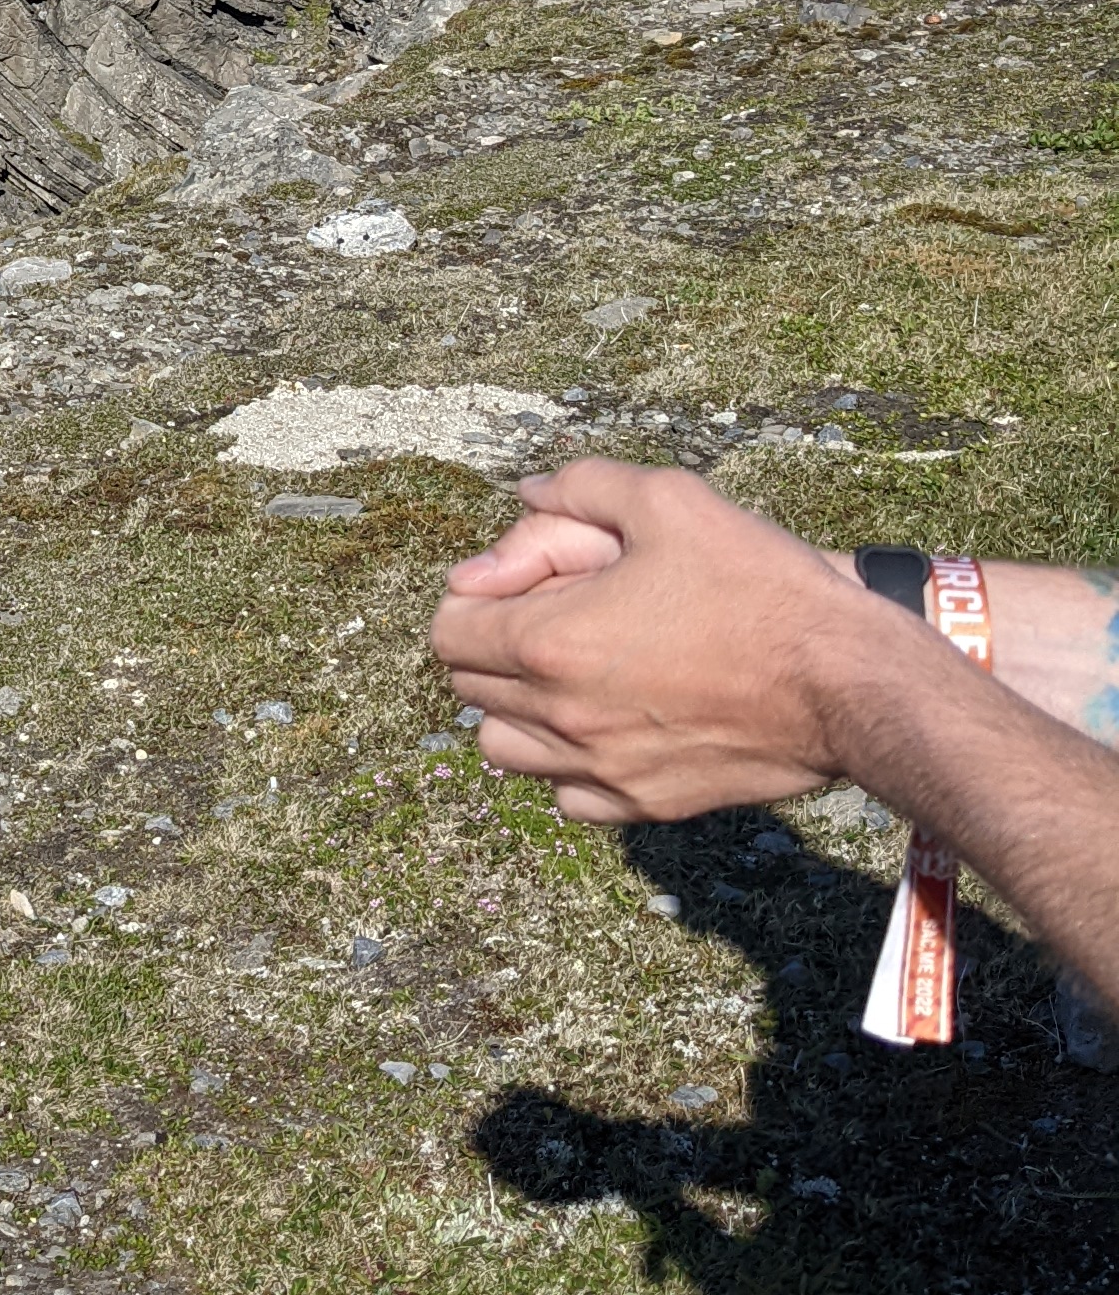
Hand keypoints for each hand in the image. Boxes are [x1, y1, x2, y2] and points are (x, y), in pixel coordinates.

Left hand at [430, 457, 902, 821]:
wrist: (846, 682)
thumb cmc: (760, 585)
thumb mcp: (668, 500)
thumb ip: (578, 489)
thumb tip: (522, 494)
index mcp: (550, 642)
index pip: (448, 632)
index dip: (477, 595)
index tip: (524, 581)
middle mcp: (560, 717)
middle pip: (469, 689)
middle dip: (495, 646)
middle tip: (558, 615)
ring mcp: (601, 769)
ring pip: (504, 749)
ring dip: (518, 709)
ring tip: (574, 672)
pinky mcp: (645, 805)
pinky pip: (566, 795)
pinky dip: (567, 764)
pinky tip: (609, 724)